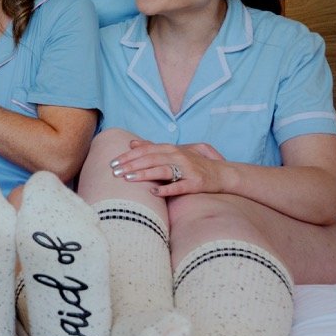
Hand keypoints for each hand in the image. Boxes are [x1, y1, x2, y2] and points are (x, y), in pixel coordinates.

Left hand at [109, 138, 227, 196]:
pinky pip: (180, 186)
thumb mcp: (174, 152)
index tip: (113, 162)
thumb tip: (132, 143)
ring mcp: (188, 169)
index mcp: (172, 149)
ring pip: (163, 170)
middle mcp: (179, 156)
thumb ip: (153, 147)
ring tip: (128, 178)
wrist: (223, 173)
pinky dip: (167, 189)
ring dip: (144, 174)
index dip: (129, 155)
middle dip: (131, 164)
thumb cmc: (195, 164)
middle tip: (115, 171)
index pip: (146, 150)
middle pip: (151, 159)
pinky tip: (154, 192)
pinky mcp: (196, 183)